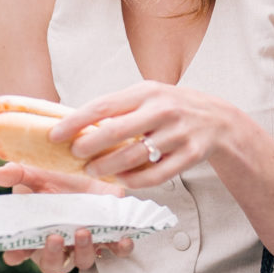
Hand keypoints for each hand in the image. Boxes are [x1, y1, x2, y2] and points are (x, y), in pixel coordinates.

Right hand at [0, 162, 134, 272]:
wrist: (93, 168)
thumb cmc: (58, 177)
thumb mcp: (36, 173)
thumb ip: (18, 175)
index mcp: (37, 232)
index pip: (20, 253)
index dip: (16, 256)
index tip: (14, 254)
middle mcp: (60, 244)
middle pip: (52, 266)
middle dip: (52, 256)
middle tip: (54, 238)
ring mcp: (85, 243)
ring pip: (83, 261)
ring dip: (82, 250)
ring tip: (83, 231)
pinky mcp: (110, 236)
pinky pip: (116, 252)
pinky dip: (120, 248)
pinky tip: (121, 239)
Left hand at [52, 82, 237, 189]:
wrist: (218, 120)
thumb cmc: (172, 107)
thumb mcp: (148, 96)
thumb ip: (118, 108)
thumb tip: (75, 123)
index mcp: (147, 91)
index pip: (103, 105)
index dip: (76, 122)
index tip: (55, 134)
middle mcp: (163, 109)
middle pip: (116, 132)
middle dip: (89, 146)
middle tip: (75, 155)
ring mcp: (178, 133)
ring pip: (134, 157)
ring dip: (108, 167)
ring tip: (94, 171)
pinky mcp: (190, 155)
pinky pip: (156, 175)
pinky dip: (135, 180)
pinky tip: (122, 181)